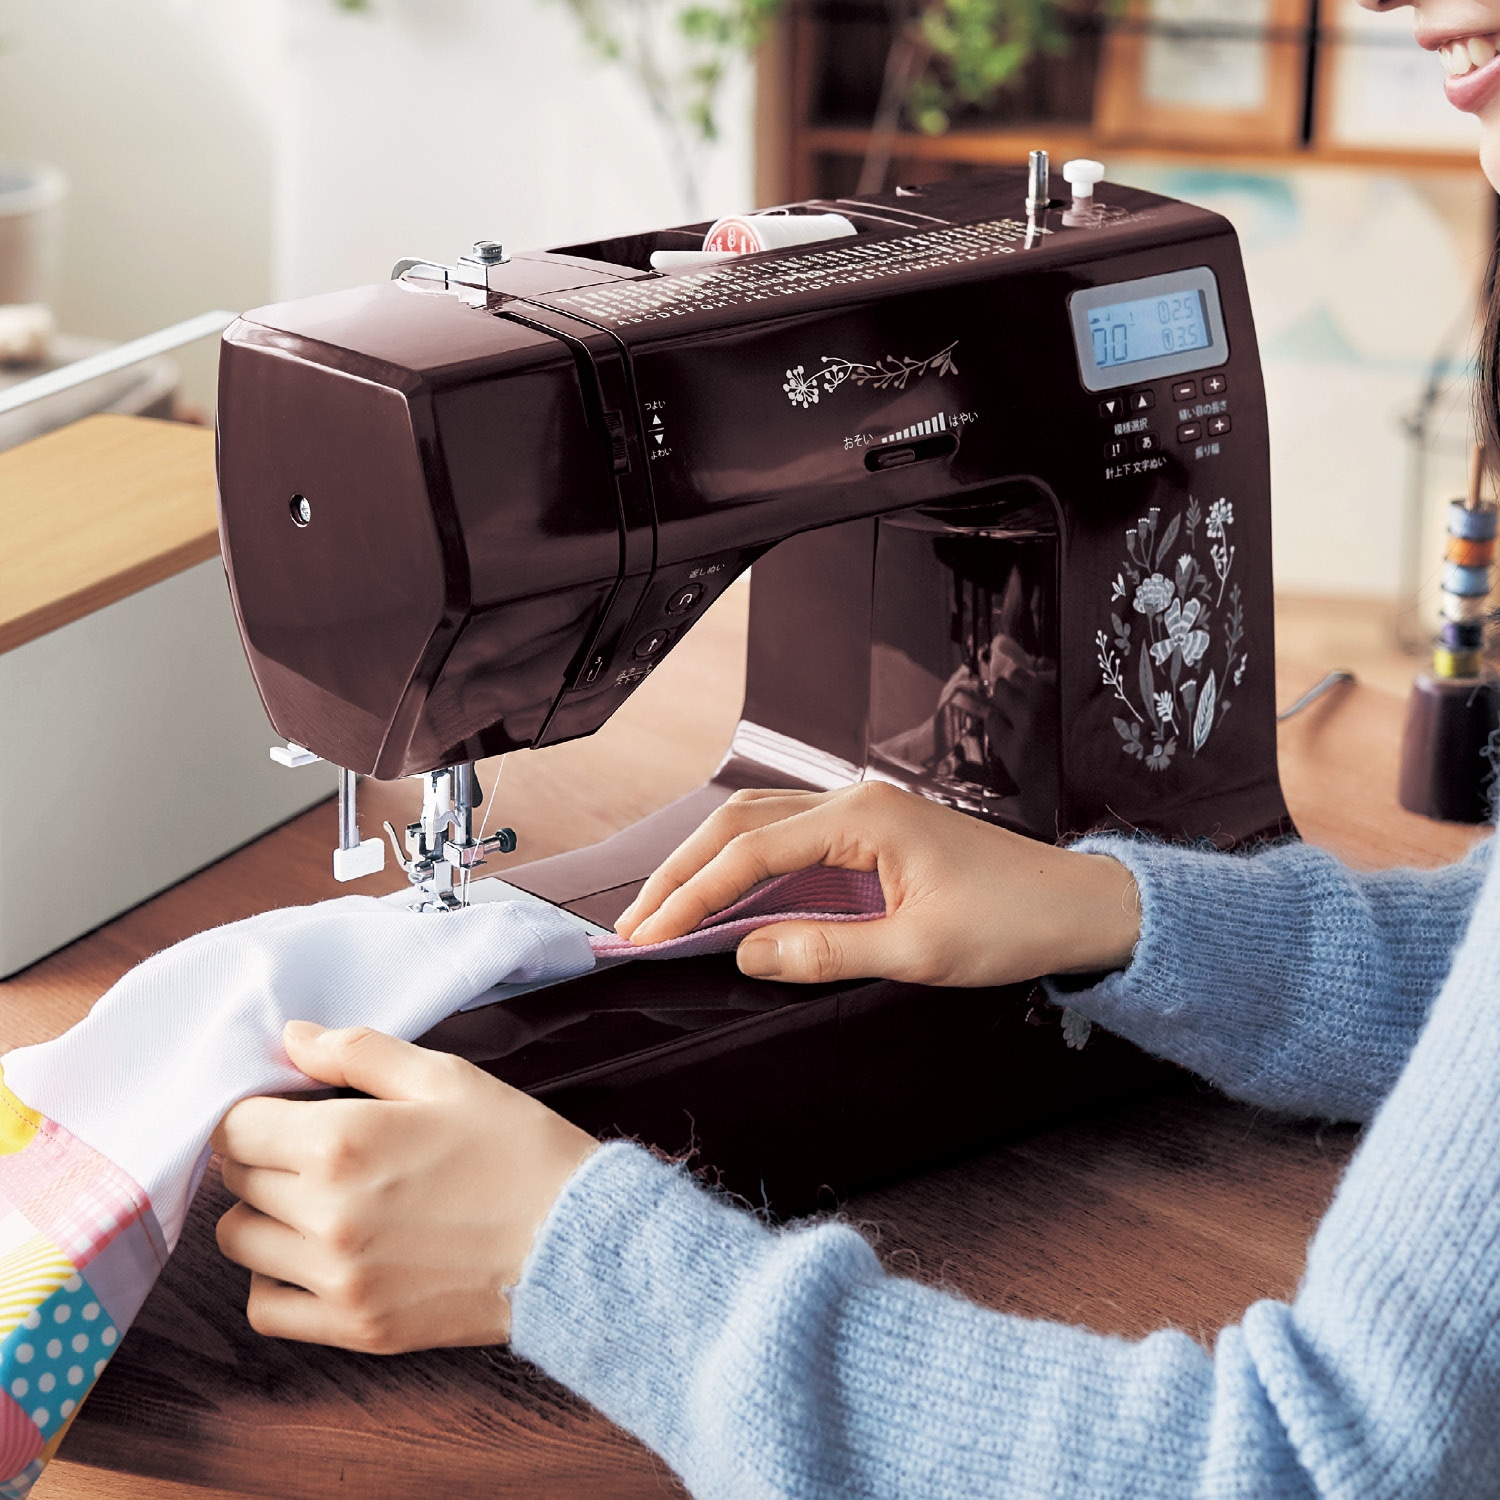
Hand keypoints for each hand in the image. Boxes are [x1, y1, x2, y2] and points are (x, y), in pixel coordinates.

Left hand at [212, 1021, 594, 1353]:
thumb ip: (361, 1053)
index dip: (258, 1112)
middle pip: (236, 1180)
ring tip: (316, 1201)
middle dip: (265, 1157)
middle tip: (314, 1150)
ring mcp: (337, 1278)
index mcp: (341, 1143)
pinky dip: (275, 1280)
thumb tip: (293, 1038)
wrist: (576, 1240)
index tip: (289, 1112)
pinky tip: (316, 1256)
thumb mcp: (448, 1078)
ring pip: (239, 1241)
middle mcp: (325, 1214)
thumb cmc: (517, 1149)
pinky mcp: (355, 1327)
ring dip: (265, 1215)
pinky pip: (265, 1308)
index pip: (236, 1128)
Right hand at [614, 782, 1139, 987]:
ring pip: (758, 827)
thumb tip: (747, 954)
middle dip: (680, 873)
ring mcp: (861, 816)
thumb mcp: (918, 952)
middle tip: (633, 924)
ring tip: (662, 912)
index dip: (692, 897)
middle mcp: (853, 803)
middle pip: (738, 824)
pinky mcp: (870, 837)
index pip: (750, 853)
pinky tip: (725, 903)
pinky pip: (789, 844)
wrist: (1080, 907)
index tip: (648, 937)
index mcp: (862, 819)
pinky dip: (745, 871)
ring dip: (706, 867)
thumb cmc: (1014, 922)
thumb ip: (825, 951)